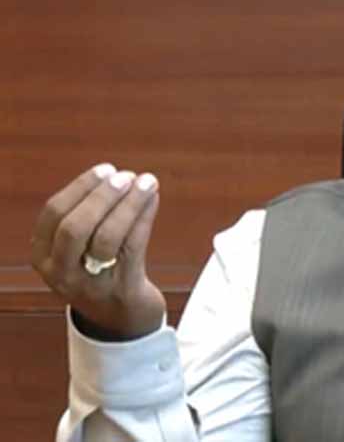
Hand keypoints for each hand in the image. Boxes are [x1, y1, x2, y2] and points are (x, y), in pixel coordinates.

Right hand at [31, 164, 165, 340]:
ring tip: (146, 183)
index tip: (105, 170)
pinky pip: (133, 246)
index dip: (80, 188)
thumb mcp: (81, 247)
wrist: (121, 319)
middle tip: (125, 176)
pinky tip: (153, 199)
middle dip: (101, 197)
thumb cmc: (102, 272)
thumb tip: (119, 175)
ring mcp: (89, 284)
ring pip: (106, 237)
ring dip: (128, 204)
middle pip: (75, 227)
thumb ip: (91, 215)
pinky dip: (144, 217)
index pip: (54, 214)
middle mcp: (60, 273)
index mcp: (44, 256)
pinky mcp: (121, 289)